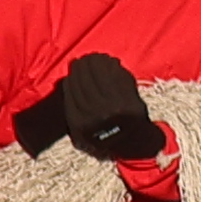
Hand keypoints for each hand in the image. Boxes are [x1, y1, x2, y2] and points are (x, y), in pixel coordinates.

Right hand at [13, 53, 160, 162]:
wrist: (132, 144)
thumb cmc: (104, 135)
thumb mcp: (79, 131)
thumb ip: (72, 108)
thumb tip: (68, 80)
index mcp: (79, 122)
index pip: (71, 90)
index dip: (72, 76)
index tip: (74, 68)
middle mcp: (94, 115)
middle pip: (84, 81)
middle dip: (82, 66)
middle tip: (83, 59)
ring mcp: (113, 109)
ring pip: (100, 76)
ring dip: (97, 62)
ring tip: (96, 57)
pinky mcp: (129, 104)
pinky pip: (117, 78)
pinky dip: (113, 67)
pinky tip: (111, 62)